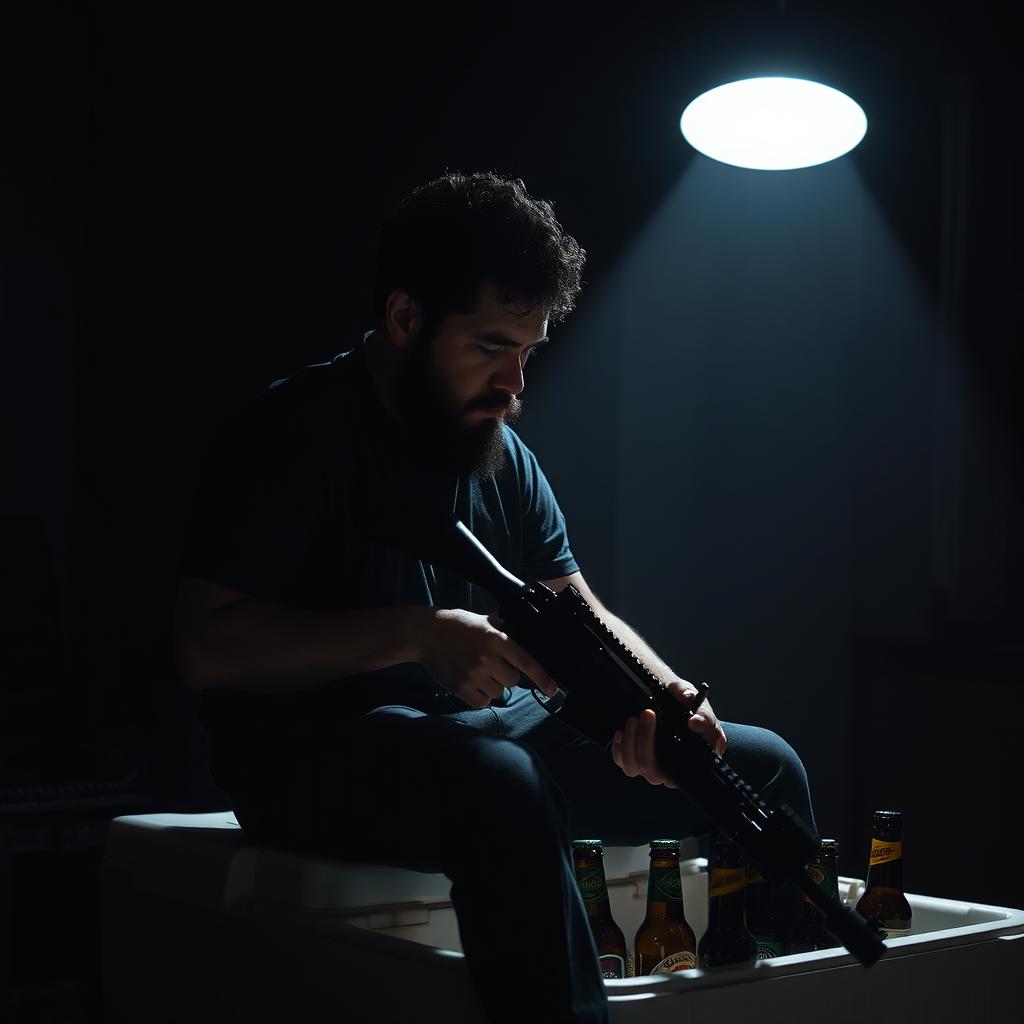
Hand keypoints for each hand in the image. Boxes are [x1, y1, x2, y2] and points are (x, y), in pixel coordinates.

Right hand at [418, 608, 558, 708]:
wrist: (426, 633)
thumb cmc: (457, 625)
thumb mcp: (484, 621)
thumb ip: (504, 631)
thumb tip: (525, 640)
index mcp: (496, 639)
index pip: (526, 662)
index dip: (543, 678)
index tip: (553, 690)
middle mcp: (487, 658)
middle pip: (513, 681)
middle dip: (506, 675)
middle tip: (491, 663)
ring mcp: (473, 674)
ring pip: (498, 693)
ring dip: (492, 685)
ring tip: (477, 670)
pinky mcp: (461, 688)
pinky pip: (483, 701)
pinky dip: (480, 696)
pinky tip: (471, 681)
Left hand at [611, 679, 726, 787]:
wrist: (668, 698)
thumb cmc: (688, 708)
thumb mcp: (701, 707)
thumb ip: (703, 715)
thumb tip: (696, 723)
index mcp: (691, 762)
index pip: (682, 775)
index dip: (676, 761)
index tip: (670, 731)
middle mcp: (668, 769)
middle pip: (652, 771)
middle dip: (646, 741)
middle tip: (648, 714)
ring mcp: (650, 764)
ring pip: (633, 767)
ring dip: (630, 743)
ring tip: (634, 719)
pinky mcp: (633, 758)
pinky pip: (621, 761)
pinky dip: (618, 748)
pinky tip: (620, 732)